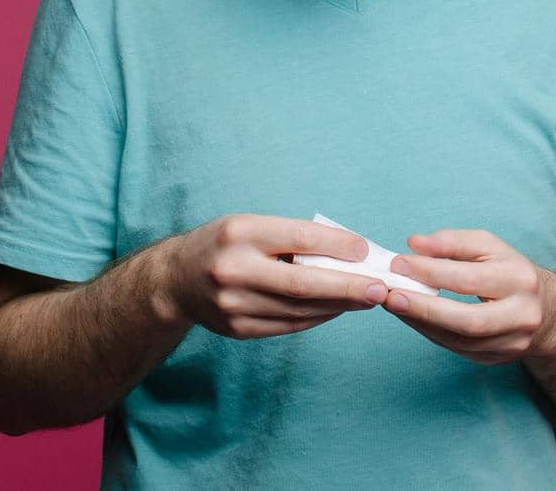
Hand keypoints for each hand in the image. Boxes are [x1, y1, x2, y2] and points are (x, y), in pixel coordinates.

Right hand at [163, 214, 390, 338]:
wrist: (175, 279)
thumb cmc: (226, 244)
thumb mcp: (252, 225)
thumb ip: (293, 236)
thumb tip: (350, 252)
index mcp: (240, 233)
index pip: (300, 239)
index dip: (338, 246)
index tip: (366, 250)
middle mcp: (233, 270)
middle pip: (303, 283)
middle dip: (348, 287)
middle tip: (380, 288)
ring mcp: (233, 305)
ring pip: (299, 309)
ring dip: (338, 305)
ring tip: (366, 298)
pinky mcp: (237, 329)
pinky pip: (288, 325)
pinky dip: (317, 317)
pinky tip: (337, 309)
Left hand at [381, 229, 555, 364]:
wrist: (544, 309)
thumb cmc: (508, 271)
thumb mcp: (488, 246)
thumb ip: (452, 242)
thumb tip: (414, 244)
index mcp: (521, 279)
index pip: (470, 279)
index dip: (431, 272)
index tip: (399, 264)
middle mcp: (522, 316)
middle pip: (467, 320)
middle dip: (424, 308)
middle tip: (390, 295)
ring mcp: (511, 343)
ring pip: (459, 340)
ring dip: (421, 322)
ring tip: (394, 304)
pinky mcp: (497, 359)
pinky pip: (456, 349)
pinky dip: (430, 332)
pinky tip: (412, 317)